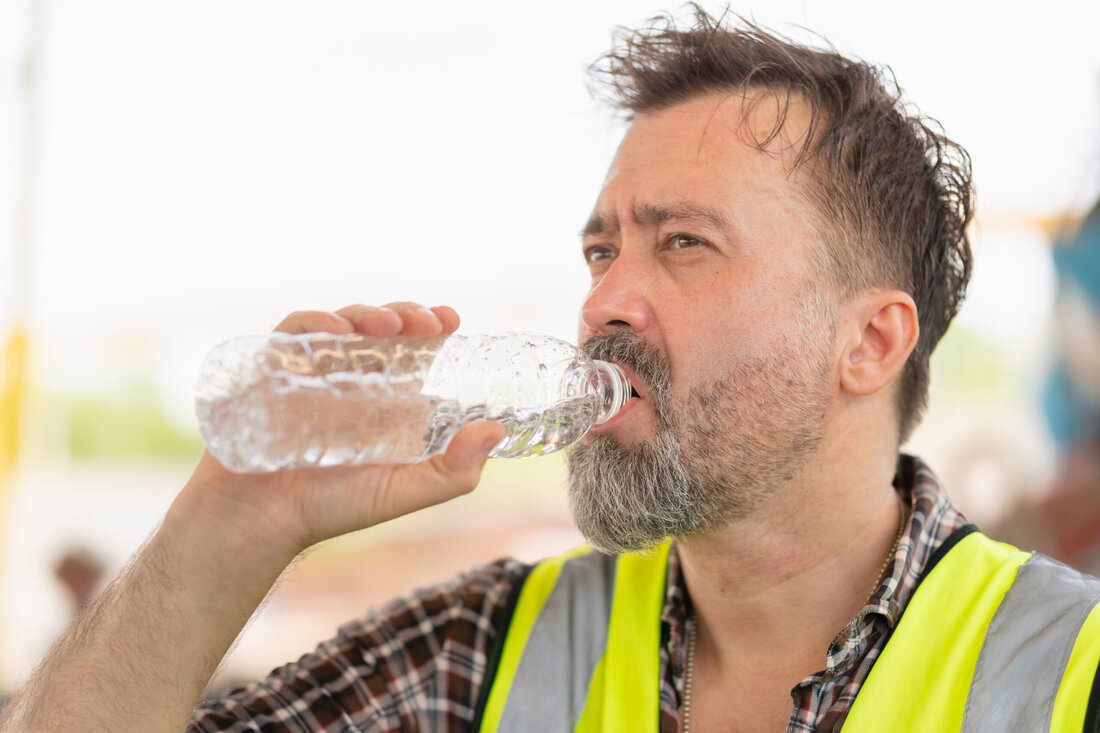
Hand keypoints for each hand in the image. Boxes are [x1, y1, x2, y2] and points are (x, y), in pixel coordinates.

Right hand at [176, 303, 506, 563]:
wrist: (260, 522)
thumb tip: (497, 430)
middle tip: (426, 320)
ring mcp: (311, 372)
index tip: (450, 319)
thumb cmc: (332, 508)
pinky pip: (293, 334)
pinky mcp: (272, 369)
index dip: (432, 327)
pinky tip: (337, 332)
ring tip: (390, 325)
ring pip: (342, 324)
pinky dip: (315, 324)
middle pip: (382, 329)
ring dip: (368, 314)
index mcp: (386, 400)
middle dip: (407, 314)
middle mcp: (350, 380)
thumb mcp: (404, 492)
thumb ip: (455, 471)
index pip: (414, 350)